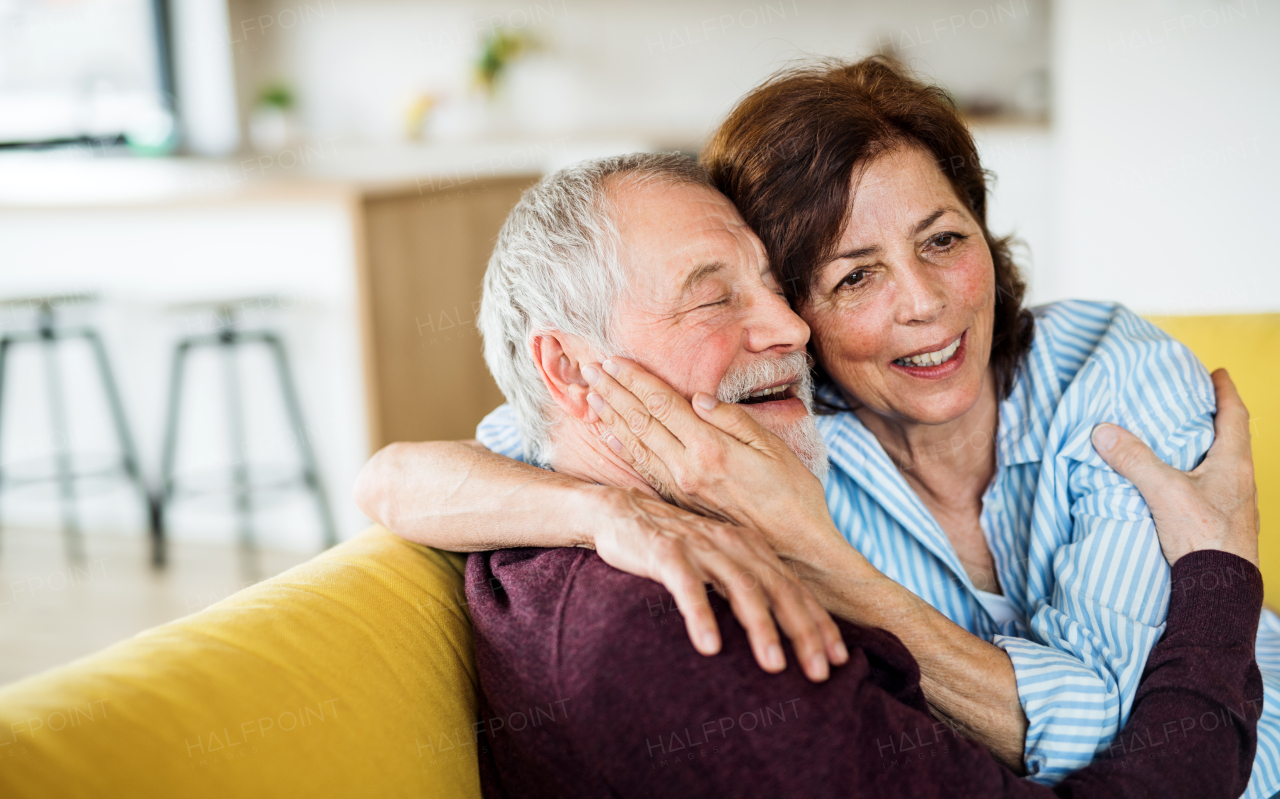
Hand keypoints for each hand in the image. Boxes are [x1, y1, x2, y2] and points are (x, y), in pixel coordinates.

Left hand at [582, 358, 843, 565]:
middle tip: (589, 369)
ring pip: (636, 445)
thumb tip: (697, 398)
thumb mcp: (775, 448)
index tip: (613, 360)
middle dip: (614, 392)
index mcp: (710, 448)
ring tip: (591, 395)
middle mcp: (687, 468)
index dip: (635, 380)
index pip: (662, 404)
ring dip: (611, 417)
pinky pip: (643, 470)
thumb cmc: (793, 494)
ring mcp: (680, 488)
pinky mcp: (680, 503)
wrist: (795, 551)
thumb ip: (733, 420)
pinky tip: (608, 436)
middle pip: (641, 421)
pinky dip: (623, 449)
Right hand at [587, 486, 847, 680]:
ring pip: (740, 588)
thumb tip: (783, 628)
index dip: (820, 624)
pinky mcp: (666, 552)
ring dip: (761, 627)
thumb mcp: (719, 563)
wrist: (621, 513)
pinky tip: (709, 646)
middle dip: (803, 632)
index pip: (795, 589)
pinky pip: (687, 586)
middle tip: (820, 672)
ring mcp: (701, 547)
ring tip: (774, 666)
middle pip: (778, 590)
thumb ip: (748, 586)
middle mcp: (733, 545)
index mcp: (751, 548)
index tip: (839, 658)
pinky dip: (701, 615)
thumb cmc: (675, 549)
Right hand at [1091, 368, 1259, 566]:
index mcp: (1234, 464)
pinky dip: (1201, 478)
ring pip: (1225, 467)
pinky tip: (1182, 487)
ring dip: (1209, 451)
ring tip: (1186, 443)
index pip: (1235, 416)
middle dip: (1216, 419)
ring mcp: (1237, 507)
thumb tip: (1103, 431)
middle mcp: (1241, 482)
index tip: (1219, 373)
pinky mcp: (1227, 527)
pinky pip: (1216, 491)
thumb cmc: (1203, 538)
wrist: (1221, 589)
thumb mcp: (1165, 493)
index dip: (1226, 392)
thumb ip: (1134, 460)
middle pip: (1233, 440)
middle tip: (1197, 403)